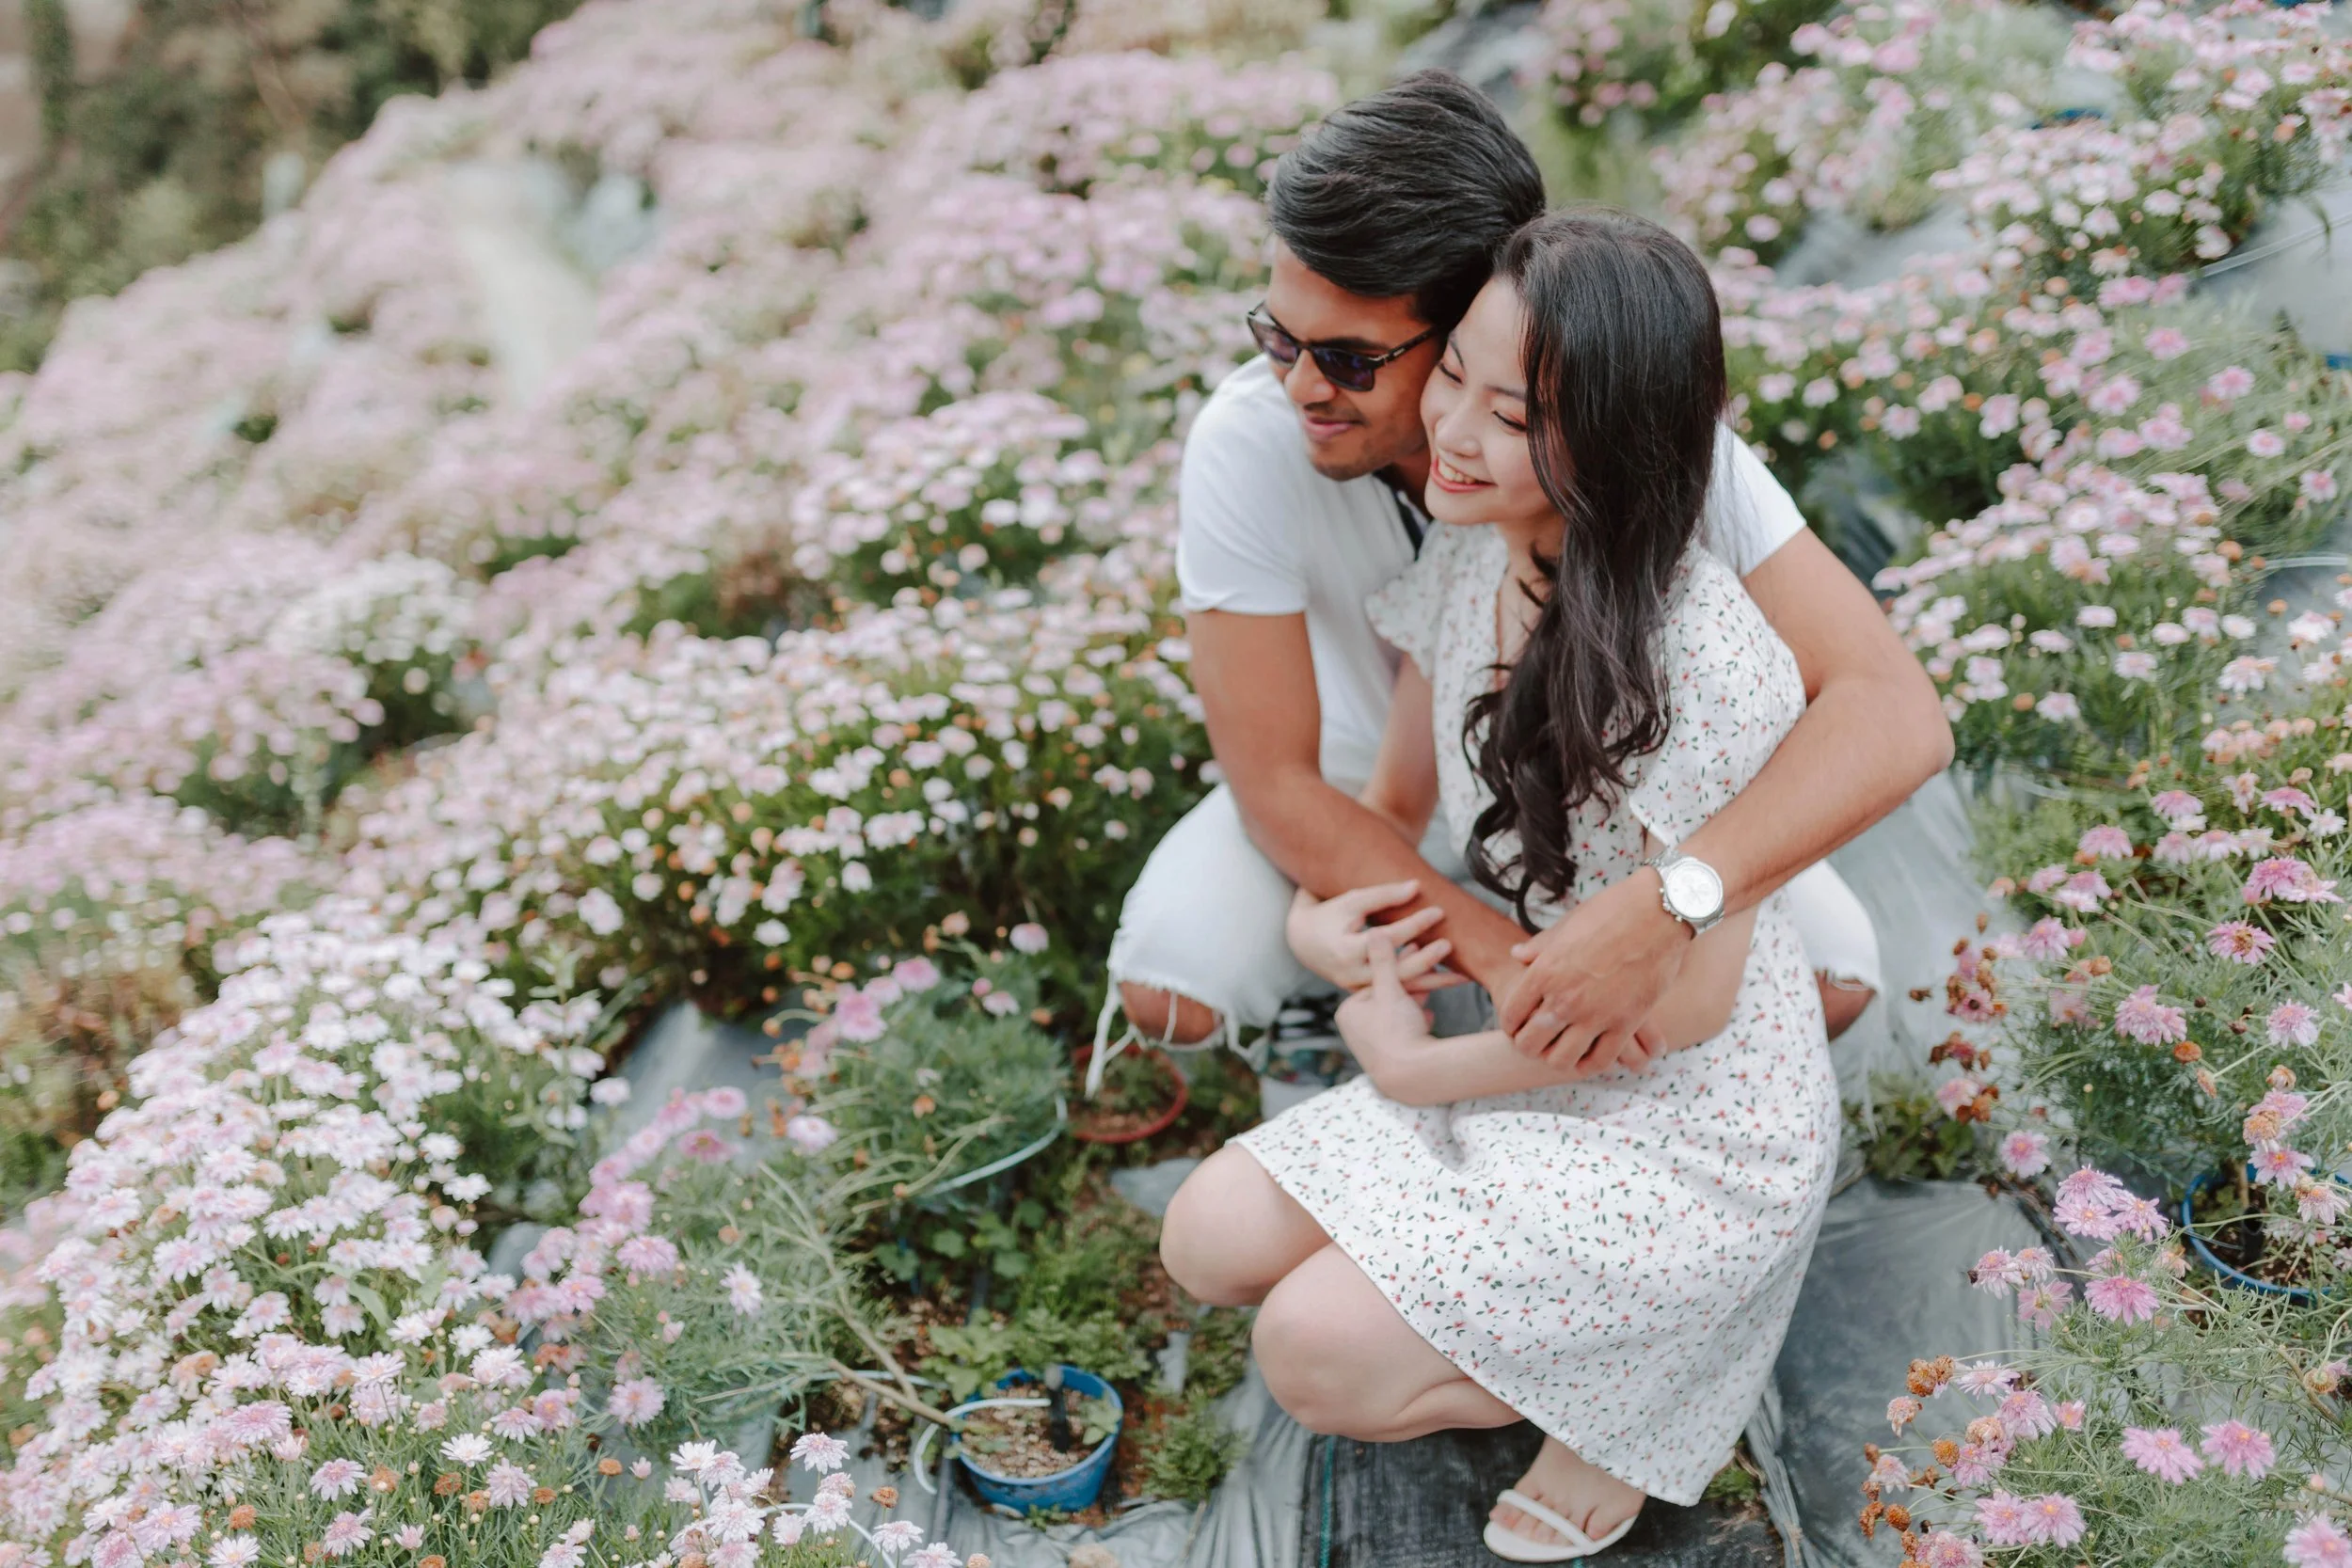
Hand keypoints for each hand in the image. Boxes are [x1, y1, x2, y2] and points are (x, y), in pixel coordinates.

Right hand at [1286, 881, 1467, 994]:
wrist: (1304, 941)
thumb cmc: (1330, 914)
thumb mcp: (1352, 901)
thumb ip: (1383, 895)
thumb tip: (1417, 887)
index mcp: (1347, 950)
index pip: (1388, 938)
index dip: (1415, 924)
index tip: (1439, 911)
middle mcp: (1353, 975)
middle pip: (1396, 970)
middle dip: (1427, 959)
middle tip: (1451, 944)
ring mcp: (1360, 988)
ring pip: (1401, 988)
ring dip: (1432, 982)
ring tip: (1463, 976)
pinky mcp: (1367, 994)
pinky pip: (1397, 993)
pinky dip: (1420, 988)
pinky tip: (1445, 982)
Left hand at [1336, 930, 1436, 1092]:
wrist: (1413, 1076)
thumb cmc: (1397, 1030)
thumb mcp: (1390, 989)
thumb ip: (1384, 960)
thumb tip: (1374, 932)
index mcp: (1346, 1012)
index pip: (1375, 980)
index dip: (1399, 966)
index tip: (1417, 950)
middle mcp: (1354, 1030)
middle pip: (1387, 997)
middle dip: (1410, 984)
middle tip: (1431, 968)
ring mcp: (1371, 1046)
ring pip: (1397, 1014)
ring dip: (1415, 1001)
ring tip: (1431, 992)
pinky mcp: (1389, 1058)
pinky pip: (1403, 1032)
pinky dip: (1415, 1022)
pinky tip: (1429, 1016)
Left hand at [1497, 869, 1684, 1073]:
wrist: (1658, 912)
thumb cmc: (1611, 911)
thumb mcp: (1567, 925)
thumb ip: (1540, 946)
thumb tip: (1517, 954)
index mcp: (1545, 972)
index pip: (1512, 1014)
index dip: (1510, 1024)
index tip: (1516, 1025)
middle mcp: (1565, 999)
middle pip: (1531, 1043)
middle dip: (1528, 1045)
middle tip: (1535, 1042)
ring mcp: (1596, 1015)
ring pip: (1562, 1059)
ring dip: (1557, 1058)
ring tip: (1560, 1051)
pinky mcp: (1626, 1023)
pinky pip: (1601, 1060)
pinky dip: (1590, 1064)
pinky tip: (1587, 1058)